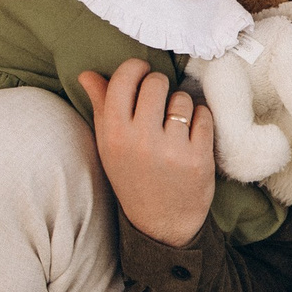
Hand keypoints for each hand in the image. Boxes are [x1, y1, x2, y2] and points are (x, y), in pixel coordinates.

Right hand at [80, 62, 215, 246]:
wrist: (161, 223)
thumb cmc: (132, 177)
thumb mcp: (108, 145)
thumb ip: (101, 107)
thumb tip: (87, 74)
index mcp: (114, 134)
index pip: (125, 78)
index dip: (136, 69)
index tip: (141, 73)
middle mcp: (141, 140)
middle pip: (157, 82)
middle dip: (159, 86)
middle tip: (159, 102)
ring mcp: (172, 150)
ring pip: (182, 98)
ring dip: (181, 106)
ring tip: (174, 125)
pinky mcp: (199, 158)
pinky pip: (204, 115)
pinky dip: (200, 120)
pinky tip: (190, 136)